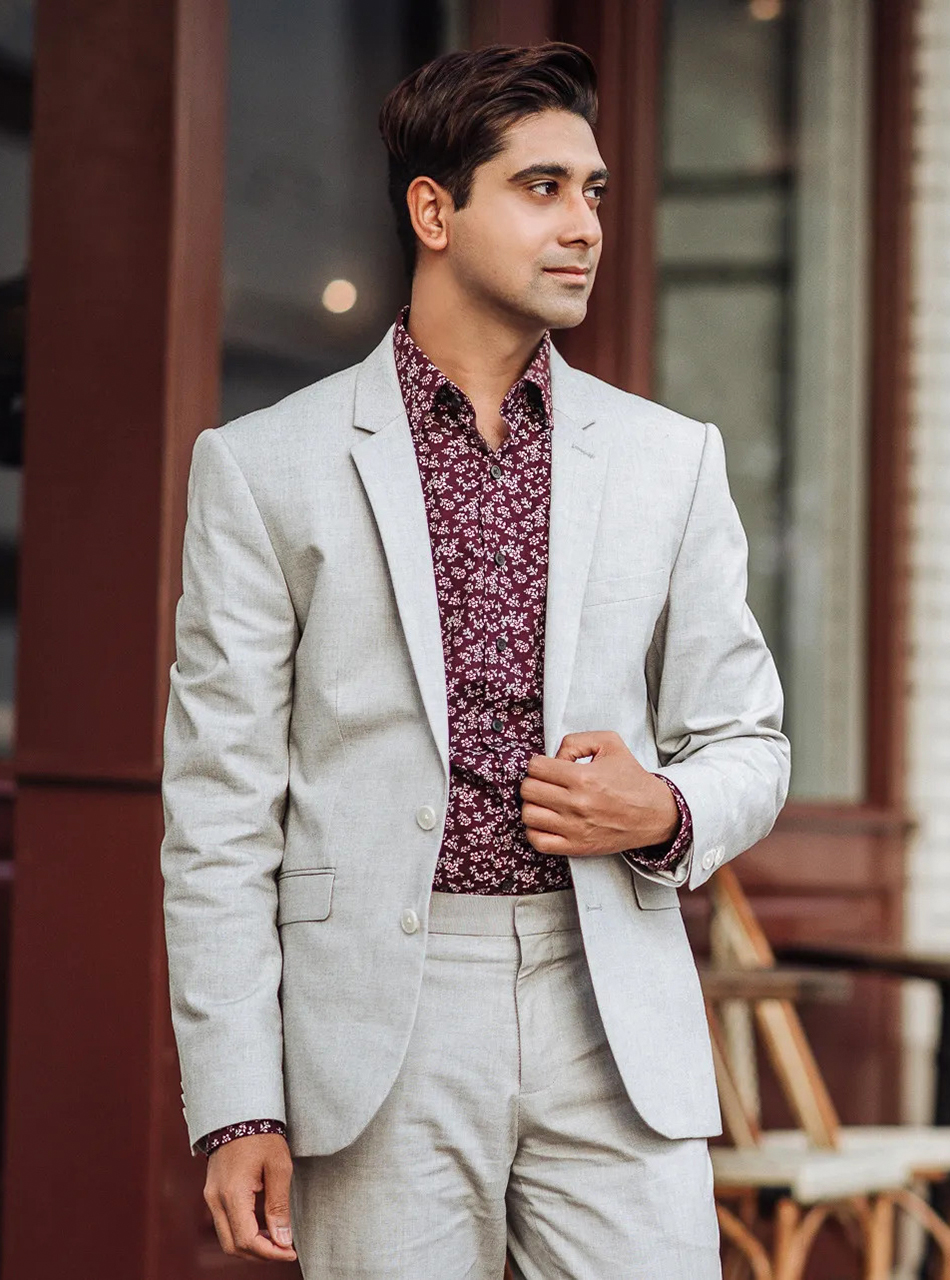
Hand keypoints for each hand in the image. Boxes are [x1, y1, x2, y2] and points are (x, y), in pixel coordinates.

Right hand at [204, 1133, 296, 1261]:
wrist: (238, 1111)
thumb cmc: (262, 1136)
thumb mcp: (278, 1167)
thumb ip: (279, 1206)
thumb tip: (283, 1240)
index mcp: (232, 1194)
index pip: (247, 1240)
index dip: (270, 1252)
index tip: (291, 1252)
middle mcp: (215, 1200)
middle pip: (233, 1246)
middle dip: (260, 1255)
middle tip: (285, 1250)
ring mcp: (210, 1197)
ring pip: (226, 1238)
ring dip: (250, 1246)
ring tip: (276, 1240)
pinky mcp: (212, 1193)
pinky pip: (224, 1224)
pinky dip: (242, 1233)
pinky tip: (262, 1227)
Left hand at [519, 730, 678, 856]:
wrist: (654, 813)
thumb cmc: (631, 778)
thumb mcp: (610, 743)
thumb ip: (577, 741)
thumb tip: (554, 757)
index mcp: (583, 777)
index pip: (536, 767)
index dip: (539, 764)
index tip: (548, 767)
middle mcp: (577, 804)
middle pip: (528, 790)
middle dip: (534, 782)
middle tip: (546, 783)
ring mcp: (575, 828)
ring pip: (529, 815)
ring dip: (533, 805)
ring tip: (546, 802)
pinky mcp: (576, 847)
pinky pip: (538, 841)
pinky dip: (535, 831)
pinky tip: (547, 821)